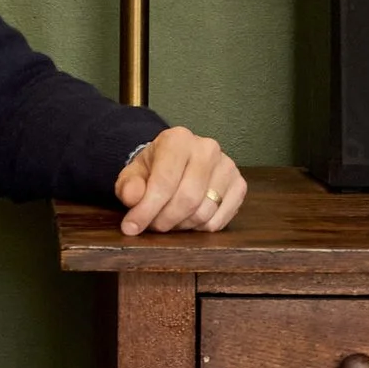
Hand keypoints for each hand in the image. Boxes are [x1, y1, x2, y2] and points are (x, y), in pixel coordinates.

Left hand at [116, 128, 244, 237]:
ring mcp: (227, 166)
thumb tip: (132, 198)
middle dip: (164, 220)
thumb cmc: (154, 168)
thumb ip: (129, 186)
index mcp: (178, 139)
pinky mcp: (239, 185)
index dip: (146, 210)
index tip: (131, 227)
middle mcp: (207, 148)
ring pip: (203, 213)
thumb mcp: (133, 174)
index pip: (164, 182)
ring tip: (168, 219)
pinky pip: (219, 220)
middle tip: (152, 226)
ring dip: (181, 225)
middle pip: (187, 199)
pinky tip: (188, 219)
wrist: (176, 162)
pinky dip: (199, 228)